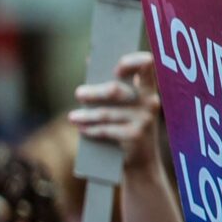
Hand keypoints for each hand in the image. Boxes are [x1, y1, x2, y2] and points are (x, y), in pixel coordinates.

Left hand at [69, 52, 162, 171]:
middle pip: (115, 90)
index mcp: (148, 90)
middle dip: (93, 92)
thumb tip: (90, 60)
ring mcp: (144, 119)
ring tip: (72, 117)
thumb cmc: (127, 126)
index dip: (131, 61)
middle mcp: (149, 102)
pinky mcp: (134, 135)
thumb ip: (113, 85)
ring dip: (86, 115)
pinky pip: (106, 130)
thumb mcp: (126, 106)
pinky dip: (91, 130)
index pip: (146, 66)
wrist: (141, 162)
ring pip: (106, 113)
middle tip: (78, 93)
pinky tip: (82, 129)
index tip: (114, 67)